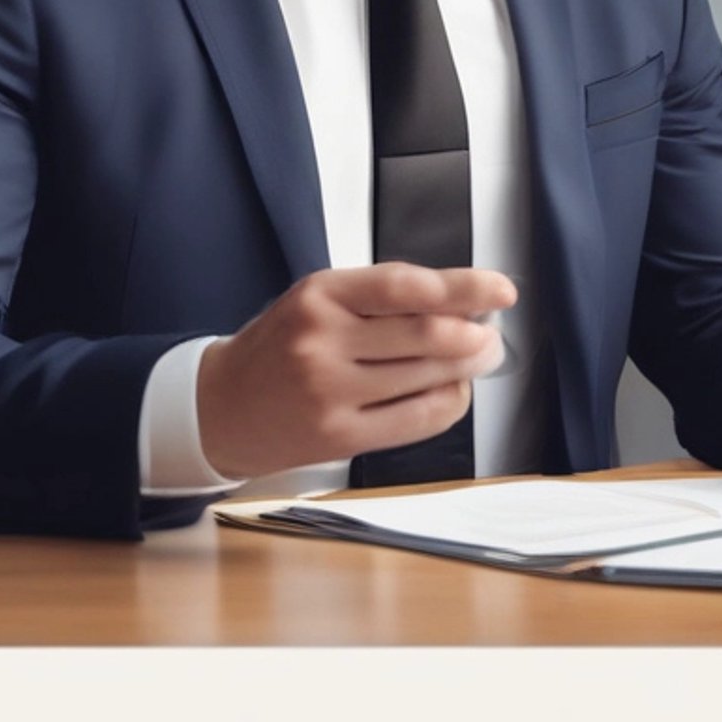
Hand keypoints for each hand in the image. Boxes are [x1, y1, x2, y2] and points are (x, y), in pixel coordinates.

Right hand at [195, 263, 515, 479]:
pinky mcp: (339, 436)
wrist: (222, 406)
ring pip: (426, 377)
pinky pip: (416, 420)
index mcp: (321, 294)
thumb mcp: (319, 300)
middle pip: (426, 334)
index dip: (463, 287)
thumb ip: (382, 297)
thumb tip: (462, 304)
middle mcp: (323, 340)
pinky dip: (448, 404)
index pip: (406, 285)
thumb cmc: (280, 346)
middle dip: (474, 334)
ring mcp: (330, 392)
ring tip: (478, 358)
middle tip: (491, 334)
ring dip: (467, 368)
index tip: (499, 290)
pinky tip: (452, 391)